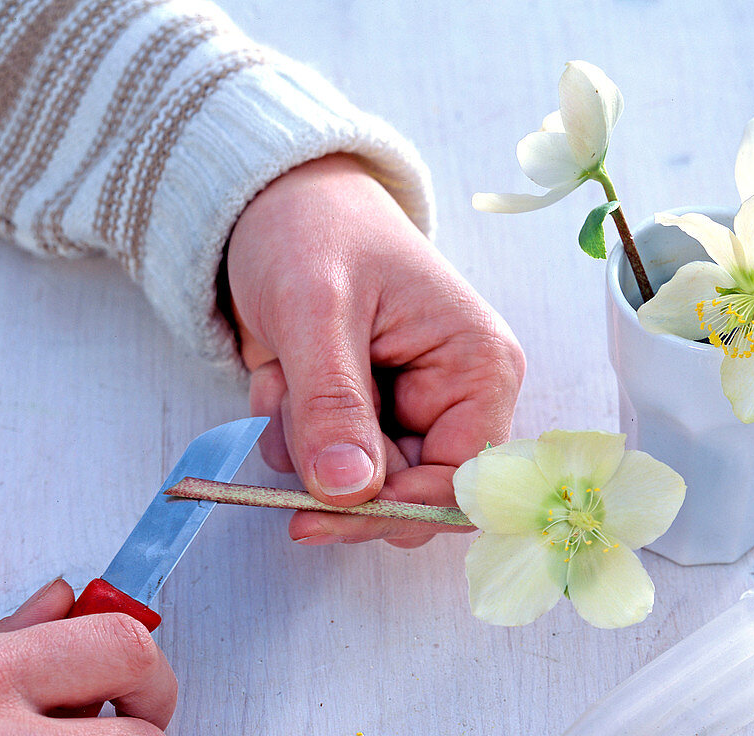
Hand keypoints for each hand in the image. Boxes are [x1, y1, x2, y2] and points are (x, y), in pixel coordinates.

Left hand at [227, 153, 524, 546]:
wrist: (274, 202)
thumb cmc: (313, 231)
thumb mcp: (316, 309)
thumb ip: (333, 404)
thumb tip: (349, 493)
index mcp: (479, 369)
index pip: (461, 483)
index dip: (395, 509)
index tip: (315, 515)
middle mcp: (459, 400)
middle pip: (410, 497)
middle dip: (336, 470)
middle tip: (284, 419)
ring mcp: (412, 412)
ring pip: (362, 489)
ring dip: (304, 447)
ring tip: (284, 374)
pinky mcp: (369, 417)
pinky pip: (330, 466)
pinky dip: (291, 436)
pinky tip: (282, 377)